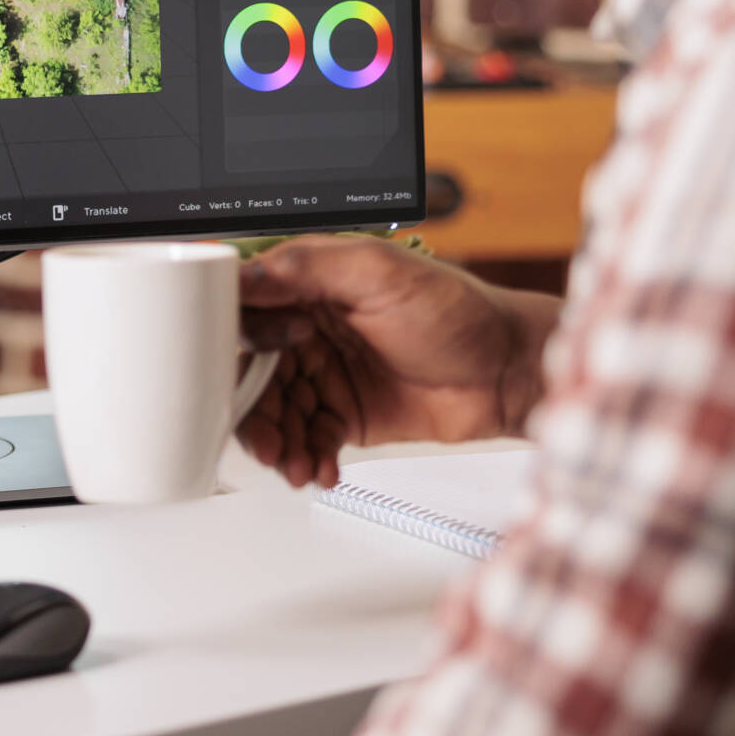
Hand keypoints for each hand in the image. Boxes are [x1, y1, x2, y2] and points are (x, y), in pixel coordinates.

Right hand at [236, 236, 557, 487]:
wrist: (510, 372)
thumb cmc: (460, 311)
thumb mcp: (381, 272)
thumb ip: (309, 267)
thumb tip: (246, 273)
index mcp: (311, 285)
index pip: (246, 312)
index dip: (229, 344)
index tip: (224, 373)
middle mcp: (311, 329)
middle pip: (252, 371)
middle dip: (250, 409)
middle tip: (263, 437)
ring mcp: (326, 374)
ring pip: (274, 412)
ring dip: (277, 441)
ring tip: (292, 462)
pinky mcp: (345, 416)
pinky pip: (306, 439)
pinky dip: (305, 457)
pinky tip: (317, 468)